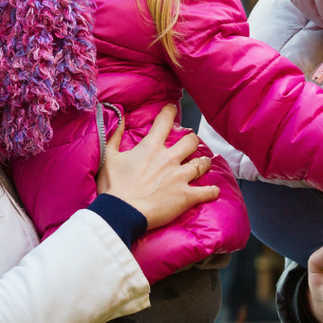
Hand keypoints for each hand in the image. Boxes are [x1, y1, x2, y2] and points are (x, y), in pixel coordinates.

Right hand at [95, 104, 219, 230]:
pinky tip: (213, 190)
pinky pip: (206, 191)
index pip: (164, 122)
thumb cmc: (114, 188)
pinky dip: (211, 191)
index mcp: (151, 148)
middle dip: (193, 140)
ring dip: (205, 163)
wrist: (121, 214)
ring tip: (205, 163)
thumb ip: (114, 136)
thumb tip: (119, 116)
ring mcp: (180, 177)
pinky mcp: (186, 196)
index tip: (172, 108)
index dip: (170, 112)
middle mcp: (169, 159)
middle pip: (191, 141)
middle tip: (191, 143)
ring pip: (202, 164)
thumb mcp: (109, 158)